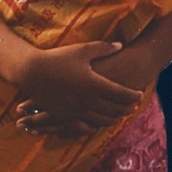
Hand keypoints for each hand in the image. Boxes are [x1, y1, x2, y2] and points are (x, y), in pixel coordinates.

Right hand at [10, 40, 137, 132]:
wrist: (31, 72)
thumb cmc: (57, 58)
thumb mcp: (82, 50)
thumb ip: (103, 48)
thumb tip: (120, 45)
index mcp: (94, 84)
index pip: (121, 93)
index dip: (133, 95)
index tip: (139, 94)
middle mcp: (88, 101)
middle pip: (114, 109)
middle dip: (126, 108)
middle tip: (133, 107)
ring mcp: (76, 110)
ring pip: (101, 119)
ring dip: (113, 118)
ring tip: (119, 115)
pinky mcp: (65, 116)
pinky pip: (84, 126)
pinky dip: (95, 126)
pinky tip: (98, 123)